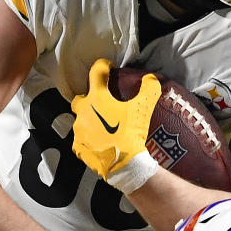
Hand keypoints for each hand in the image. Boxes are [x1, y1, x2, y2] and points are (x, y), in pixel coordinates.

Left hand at [71, 58, 161, 182]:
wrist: (123, 164)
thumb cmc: (131, 133)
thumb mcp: (143, 109)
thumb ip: (149, 89)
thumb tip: (151, 78)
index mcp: (96, 98)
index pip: (96, 72)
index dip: (103, 66)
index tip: (108, 68)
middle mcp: (83, 112)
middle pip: (80, 99)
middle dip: (89, 99)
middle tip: (102, 104)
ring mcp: (78, 131)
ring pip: (80, 120)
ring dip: (89, 120)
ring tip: (102, 126)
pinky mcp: (78, 147)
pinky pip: (81, 139)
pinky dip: (88, 139)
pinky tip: (99, 141)